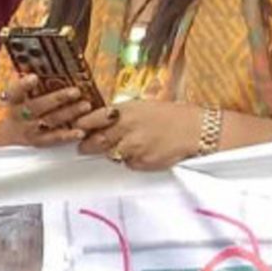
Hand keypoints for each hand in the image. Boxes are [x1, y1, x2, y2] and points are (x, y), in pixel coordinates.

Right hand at [0, 74, 92, 147]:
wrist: (10, 136)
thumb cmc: (20, 107)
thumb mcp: (19, 95)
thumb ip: (27, 80)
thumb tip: (36, 59)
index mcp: (14, 100)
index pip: (15, 91)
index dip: (23, 85)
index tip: (34, 77)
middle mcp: (21, 115)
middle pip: (38, 107)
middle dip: (57, 98)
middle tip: (76, 91)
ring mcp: (30, 130)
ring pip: (50, 121)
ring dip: (69, 113)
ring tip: (85, 106)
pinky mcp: (40, 142)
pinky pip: (54, 139)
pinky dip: (67, 135)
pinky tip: (81, 132)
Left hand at [74, 98, 205, 170]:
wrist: (195, 130)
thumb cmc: (171, 115)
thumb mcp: (143, 106)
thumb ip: (121, 113)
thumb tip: (101, 120)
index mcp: (125, 111)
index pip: (93, 119)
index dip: (82, 125)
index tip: (76, 128)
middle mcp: (126, 129)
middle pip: (95, 141)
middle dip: (87, 145)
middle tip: (83, 146)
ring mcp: (133, 148)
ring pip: (110, 154)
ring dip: (110, 152)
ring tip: (123, 146)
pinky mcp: (141, 163)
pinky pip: (127, 164)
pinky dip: (130, 160)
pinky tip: (142, 152)